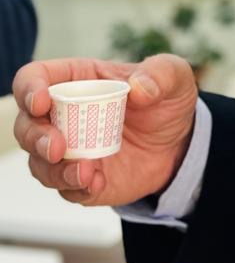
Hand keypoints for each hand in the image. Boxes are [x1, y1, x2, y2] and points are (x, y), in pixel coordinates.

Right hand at [12, 54, 197, 207]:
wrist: (179, 143)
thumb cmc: (166, 100)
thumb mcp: (174, 77)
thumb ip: (161, 74)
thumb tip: (139, 88)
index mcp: (77, 80)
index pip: (34, 78)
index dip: (29, 89)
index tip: (41, 102)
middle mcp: (63, 116)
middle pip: (26, 126)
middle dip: (34, 137)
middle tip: (56, 147)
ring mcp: (69, 150)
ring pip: (39, 163)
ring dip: (55, 170)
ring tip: (85, 171)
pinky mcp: (81, 179)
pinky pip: (66, 188)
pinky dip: (76, 187)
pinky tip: (97, 181)